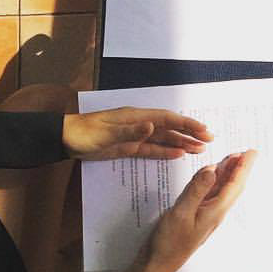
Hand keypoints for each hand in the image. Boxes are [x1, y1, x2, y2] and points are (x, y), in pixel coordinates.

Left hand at [62, 108, 211, 160]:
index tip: (203, 130)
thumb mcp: (106, 134)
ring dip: (181, 142)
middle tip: (209, 140)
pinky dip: (165, 152)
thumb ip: (131, 131)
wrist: (64, 139)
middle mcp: (139, 124)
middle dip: (190, 132)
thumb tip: (152, 126)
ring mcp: (135, 135)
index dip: (186, 123)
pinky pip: (152, 149)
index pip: (167, 118)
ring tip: (199, 149)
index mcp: (136, 116)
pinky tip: (178, 155)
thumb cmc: (83, 134)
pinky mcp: (129, 147)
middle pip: (169, 127)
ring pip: (163, 139)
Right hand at [143, 150, 256, 271]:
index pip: (234, 184)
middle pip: (232, 186)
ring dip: (228, 173)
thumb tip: (211, 170)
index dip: (244, 167)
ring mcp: (206, 213)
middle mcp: (215, 211)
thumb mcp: (182, 212)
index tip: (252, 153)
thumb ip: (197, 190)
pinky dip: (213, 181)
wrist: (159, 262)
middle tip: (246, 152)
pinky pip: (209, 193)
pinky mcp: (196, 214)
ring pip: (221, 189)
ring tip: (233, 158)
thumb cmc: (170, 243)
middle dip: (240, 168)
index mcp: (216, 210)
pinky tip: (211, 175)